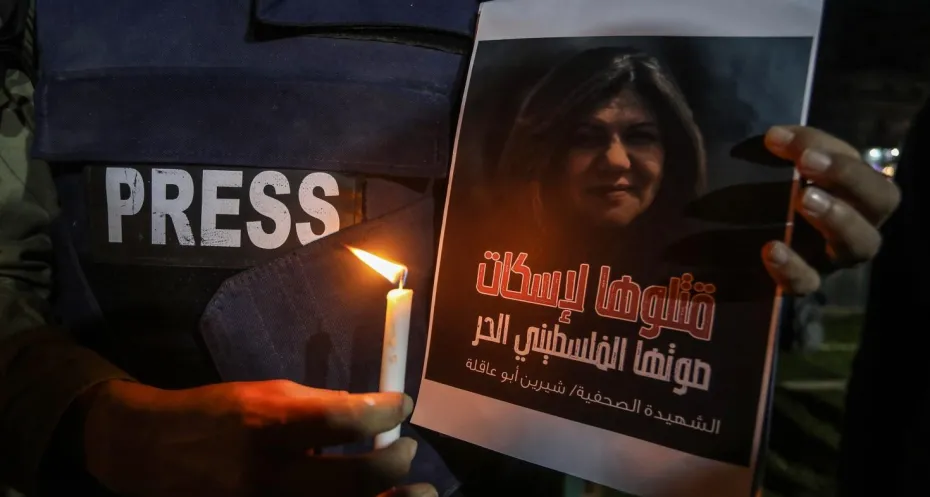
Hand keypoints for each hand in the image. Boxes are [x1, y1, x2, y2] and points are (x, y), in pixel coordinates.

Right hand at [82, 379, 435, 496]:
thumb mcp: (264, 395)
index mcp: (269, 427)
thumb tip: (372, 415)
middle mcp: (270, 476)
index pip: (344, 420)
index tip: (403, 406)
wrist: (153, 454)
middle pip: (357, 478)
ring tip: (420, 492)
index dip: (385, 412)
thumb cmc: (215, 416)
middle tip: (409, 450)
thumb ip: (318, 406)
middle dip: (396, 461)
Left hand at [760, 125, 900, 293]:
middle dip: (848, 176)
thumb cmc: (759, 197)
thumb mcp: (768, 170)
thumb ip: (776, 149)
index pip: (857, 162)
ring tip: (804, 199)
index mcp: (850, 188)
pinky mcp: (804, 283)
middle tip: (807, 163)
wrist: (731, 253)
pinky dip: (792, 267)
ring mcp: (832, 257)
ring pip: (860, 244)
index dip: (825, 146)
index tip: (776, 137)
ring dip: (837, 218)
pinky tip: (770, 249)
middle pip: (881, 200)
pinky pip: (808, 283)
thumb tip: (768, 134)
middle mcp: (855, 222)